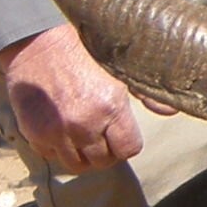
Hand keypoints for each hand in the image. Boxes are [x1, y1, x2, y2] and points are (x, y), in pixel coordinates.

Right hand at [0, 24, 143, 173]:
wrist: (36, 41)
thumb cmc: (82, 51)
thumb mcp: (118, 68)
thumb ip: (145, 94)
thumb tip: (171, 112)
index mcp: (110, 106)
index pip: (128, 149)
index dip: (126, 145)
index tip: (121, 137)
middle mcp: (84, 123)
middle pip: (102, 161)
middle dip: (105, 152)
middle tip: (101, 138)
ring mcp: (57, 131)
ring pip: (76, 165)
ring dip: (81, 155)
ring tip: (82, 139)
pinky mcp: (35, 133)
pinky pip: (50, 156)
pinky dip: (57, 149)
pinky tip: (61, 132)